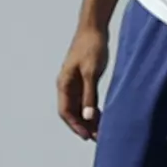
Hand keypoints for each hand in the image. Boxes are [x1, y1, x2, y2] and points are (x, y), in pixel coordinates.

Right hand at [57, 24, 108, 139]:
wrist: (93, 28)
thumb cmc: (91, 47)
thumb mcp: (91, 72)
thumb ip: (89, 95)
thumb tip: (88, 117)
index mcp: (64, 84)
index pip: (66, 112)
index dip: (76, 126)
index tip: (88, 136)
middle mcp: (66, 85)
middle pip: (71, 112)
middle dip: (82, 126)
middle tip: (97, 138)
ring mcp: (74, 82)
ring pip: (78, 107)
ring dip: (88, 119)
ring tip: (101, 130)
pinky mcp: (83, 79)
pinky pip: (85, 99)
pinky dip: (92, 109)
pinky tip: (102, 115)